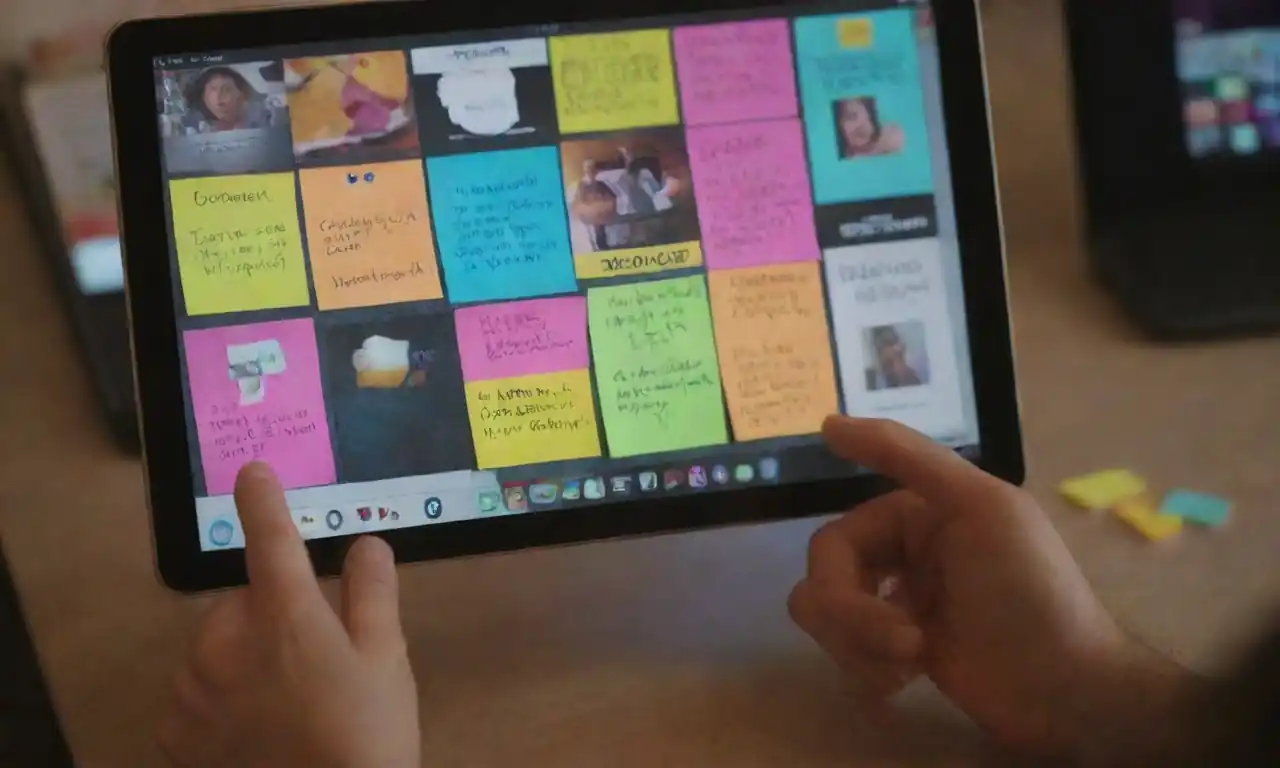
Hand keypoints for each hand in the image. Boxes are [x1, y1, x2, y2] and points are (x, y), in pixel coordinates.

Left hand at [160, 462, 419, 767]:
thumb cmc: (365, 732)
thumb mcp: (386, 659)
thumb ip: (373, 594)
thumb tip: (367, 544)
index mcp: (285, 613)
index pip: (270, 539)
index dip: (263, 500)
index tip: (252, 472)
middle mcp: (227, 639)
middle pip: (244, 602)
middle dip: (271, 614)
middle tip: (315, 655)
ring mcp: (194, 686)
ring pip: (216, 646)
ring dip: (241, 655)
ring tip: (286, 699)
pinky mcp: (175, 729)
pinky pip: (195, 692)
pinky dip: (218, 698)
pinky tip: (254, 727)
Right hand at [789, 416, 1191, 758]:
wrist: (1069, 688)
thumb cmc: (1030, 592)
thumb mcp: (983, 506)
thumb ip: (910, 456)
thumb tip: (828, 423)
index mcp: (917, 512)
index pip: (839, 537)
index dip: (843, 575)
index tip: (876, 598)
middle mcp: (901, 554)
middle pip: (824, 581)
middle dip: (853, 619)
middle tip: (907, 646)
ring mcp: (897, 605)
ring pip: (828, 620)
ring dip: (859, 648)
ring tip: (910, 667)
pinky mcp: (897, 654)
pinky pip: (846, 654)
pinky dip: (868, 672)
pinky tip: (908, 683)